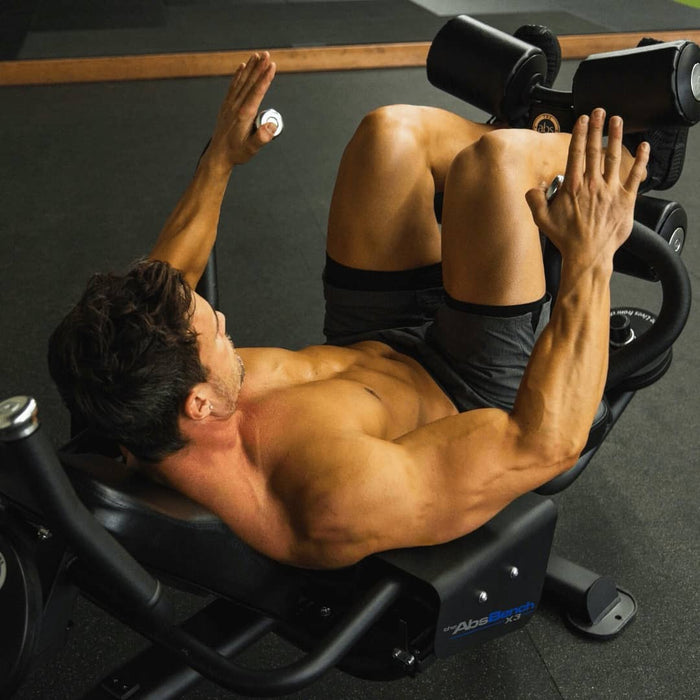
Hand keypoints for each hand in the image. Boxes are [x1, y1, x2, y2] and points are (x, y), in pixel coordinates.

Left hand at [207, 52, 277, 168]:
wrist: (218, 156)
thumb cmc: (236, 153)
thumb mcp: (251, 149)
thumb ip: (261, 138)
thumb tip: (271, 125)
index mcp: (244, 115)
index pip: (257, 92)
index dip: (265, 78)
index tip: (272, 66)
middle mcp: (236, 106)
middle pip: (249, 83)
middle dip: (259, 67)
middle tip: (268, 55)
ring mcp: (230, 105)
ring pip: (241, 81)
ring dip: (250, 68)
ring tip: (258, 55)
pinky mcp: (226, 106)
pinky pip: (233, 86)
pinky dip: (238, 75)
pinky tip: (242, 66)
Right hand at [526, 108, 648, 265]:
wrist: (588, 254)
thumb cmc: (567, 239)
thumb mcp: (541, 220)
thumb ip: (534, 200)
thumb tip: (533, 188)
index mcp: (573, 187)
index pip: (576, 153)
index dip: (580, 134)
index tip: (583, 120)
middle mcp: (592, 185)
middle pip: (595, 150)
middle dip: (597, 128)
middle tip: (599, 112)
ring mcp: (610, 191)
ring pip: (614, 157)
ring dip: (616, 136)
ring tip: (617, 121)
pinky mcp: (625, 200)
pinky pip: (635, 176)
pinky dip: (640, 160)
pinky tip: (644, 147)